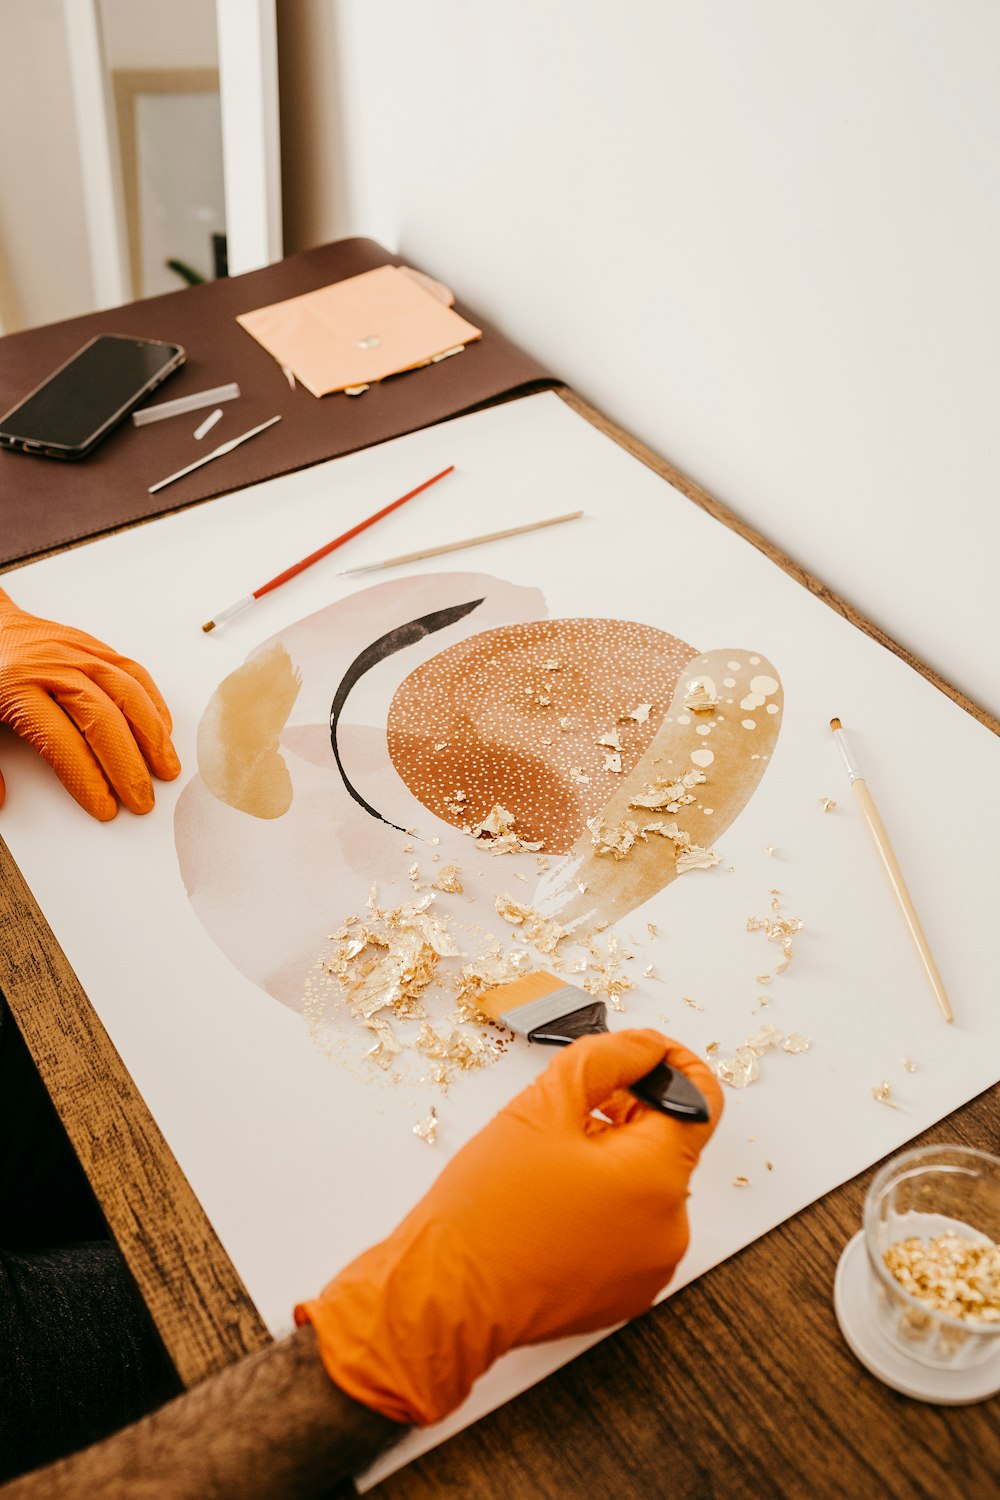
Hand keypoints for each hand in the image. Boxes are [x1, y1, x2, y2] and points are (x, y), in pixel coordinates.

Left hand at [0, 587, 179, 819]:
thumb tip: (3, 801)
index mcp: (16, 688)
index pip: (62, 741)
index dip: (88, 779)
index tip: (105, 808)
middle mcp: (53, 666)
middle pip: (102, 718)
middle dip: (128, 765)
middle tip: (142, 801)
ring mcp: (77, 651)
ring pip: (126, 693)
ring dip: (152, 736)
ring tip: (167, 770)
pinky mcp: (93, 644)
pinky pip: (133, 671)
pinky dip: (152, 703)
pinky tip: (162, 731)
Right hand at [297, 1030, 722, 1426]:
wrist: (445, 1297)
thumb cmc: (487, 1210)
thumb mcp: (544, 1104)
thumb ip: (607, 1058)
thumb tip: (645, 1046)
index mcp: (658, 1177)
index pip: (699, 1101)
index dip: (672, 1065)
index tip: (643, 1053)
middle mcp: (670, 1229)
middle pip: (666, 1143)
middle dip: (625, 1114)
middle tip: (566, 1109)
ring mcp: (649, 1267)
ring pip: (644, 1185)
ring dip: (609, 1159)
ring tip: (546, 1163)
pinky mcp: (623, 1292)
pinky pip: (628, 1227)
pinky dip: (601, 1203)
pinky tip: (549, 1202)